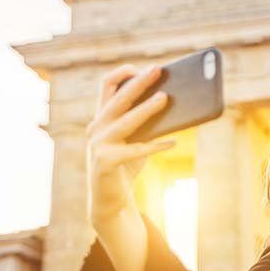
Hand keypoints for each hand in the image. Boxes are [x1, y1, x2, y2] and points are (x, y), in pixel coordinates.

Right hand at [85, 63, 175, 228]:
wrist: (110, 202)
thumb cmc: (126, 166)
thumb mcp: (136, 140)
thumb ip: (147, 123)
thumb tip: (173, 103)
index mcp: (101, 118)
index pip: (106, 86)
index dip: (124, 74)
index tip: (144, 68)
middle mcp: (96, 128)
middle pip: (117, 98)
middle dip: (138, 82)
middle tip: (158, 70)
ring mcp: (97, 145)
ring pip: (125, 121)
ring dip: (146, 108)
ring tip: (165, 98)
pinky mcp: (105, 163)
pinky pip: (135, 150)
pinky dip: (155, 146)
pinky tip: (173, 142)